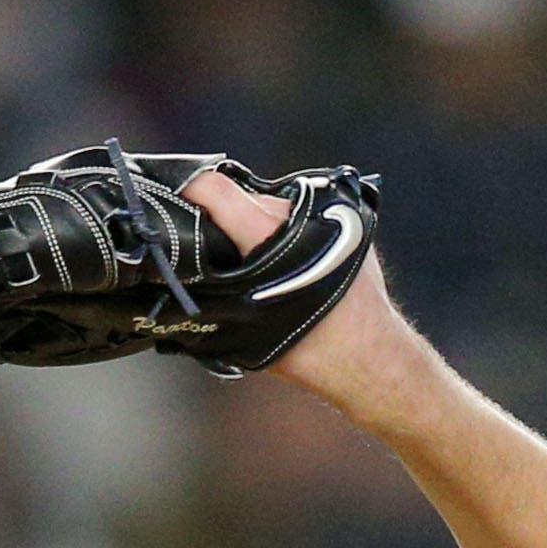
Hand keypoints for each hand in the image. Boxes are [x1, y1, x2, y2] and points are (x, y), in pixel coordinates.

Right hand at [176, 162, 412, 402]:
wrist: (372, 359)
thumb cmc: (311, 352)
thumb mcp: (244, 329)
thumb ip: (211, 293)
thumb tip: (175, 280)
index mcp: (270, 235)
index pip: (214, 189)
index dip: (187, 194)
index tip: (174, 206)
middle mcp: (298, 216)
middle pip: (241, 197)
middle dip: (221, 217)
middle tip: (213, 248)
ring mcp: (325, 214)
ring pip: (271, 205)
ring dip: (255, 225)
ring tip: (254, 259)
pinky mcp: (345, 220)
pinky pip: (300, 215)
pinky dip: (286, 231)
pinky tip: (287, 260)